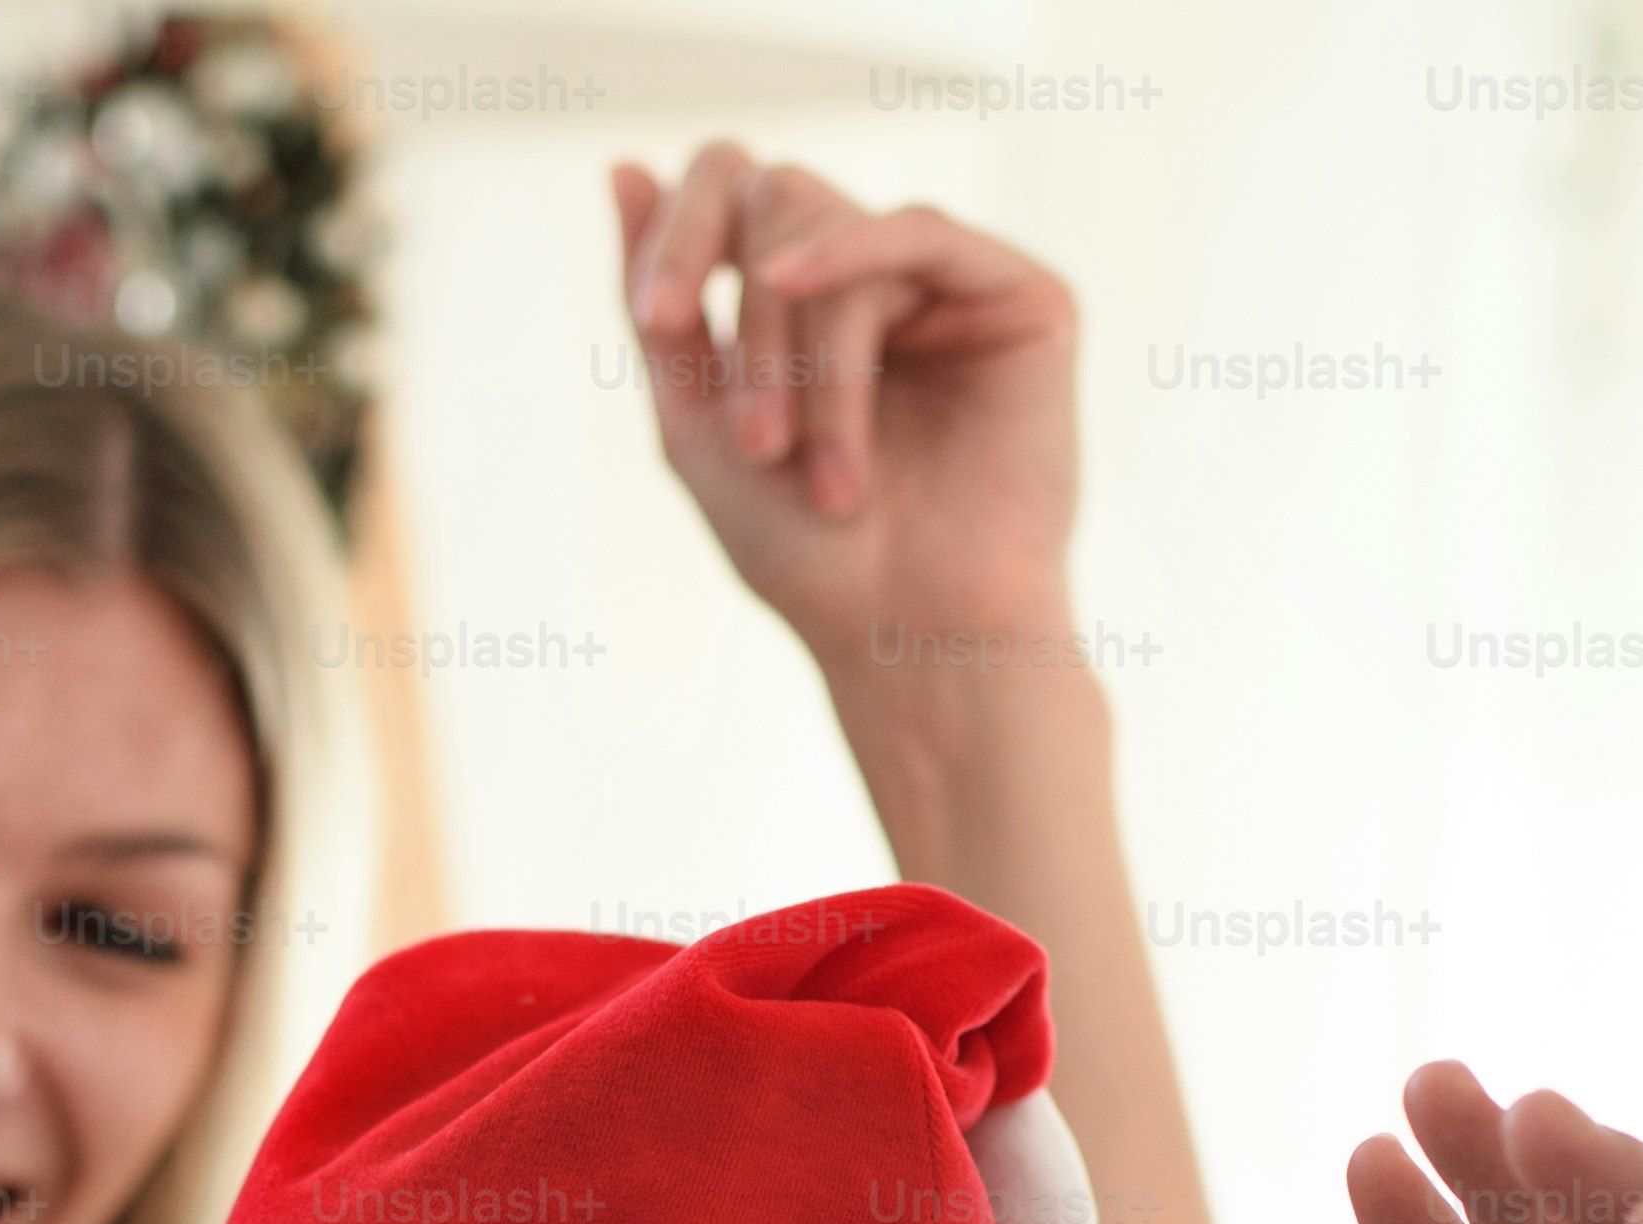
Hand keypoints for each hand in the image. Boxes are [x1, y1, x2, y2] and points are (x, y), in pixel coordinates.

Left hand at [611, 143, 1084, 683]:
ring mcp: (952, 286)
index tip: (654, 320)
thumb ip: (657, 301)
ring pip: (841, 238)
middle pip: (780, 206)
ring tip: (810, 468)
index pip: (731, 193)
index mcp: (806, 302)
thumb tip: (620, 165)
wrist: (912, 639)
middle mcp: (879, 279)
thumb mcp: (697, 422)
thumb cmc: (811, 559)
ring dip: (805, 358)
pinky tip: (799, 287)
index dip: (681, 233)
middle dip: (750, 325)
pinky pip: (920, 231)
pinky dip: (851, 255)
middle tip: (757, 446)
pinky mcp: (1022, 298)